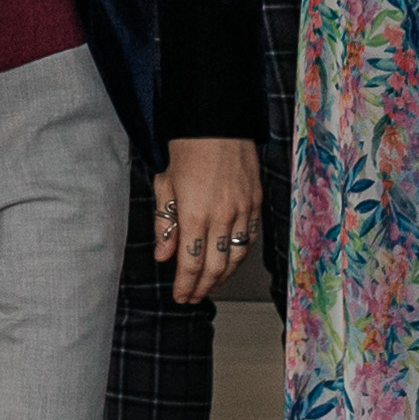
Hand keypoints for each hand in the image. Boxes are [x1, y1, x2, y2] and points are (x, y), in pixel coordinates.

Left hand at [153, 134, 261, 300]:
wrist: (217, 122)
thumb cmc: (188, 150)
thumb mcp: (165, 185)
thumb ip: (164, 224)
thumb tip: (163, 255)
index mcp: (194, 213)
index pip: (191, 263)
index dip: (185, 285)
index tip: (180, 296)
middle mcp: (222, 216)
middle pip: (215, 267)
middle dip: (203, 288)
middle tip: (193, 297)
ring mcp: (242, 210)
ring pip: (236, 257)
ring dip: (223, 277)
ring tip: (210, 285)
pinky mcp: (255, 203)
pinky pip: (249, 238)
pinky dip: (238, 255)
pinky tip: (229, 261)